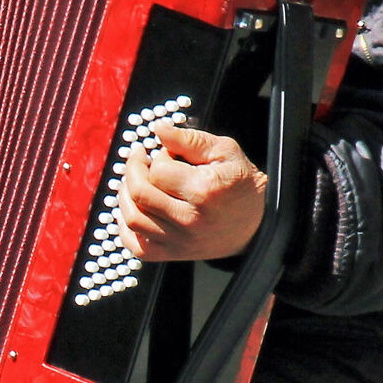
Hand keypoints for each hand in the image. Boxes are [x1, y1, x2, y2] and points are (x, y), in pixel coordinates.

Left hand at [117, 124, 267, 262]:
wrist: (257, 223)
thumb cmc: (240, 184)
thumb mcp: (224, 152)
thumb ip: (190, 139)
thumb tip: (158, 129)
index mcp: (204, 190)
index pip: (158, 170)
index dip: (157, 156)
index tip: (166, 153)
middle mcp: (190, 219)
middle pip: (139, 193)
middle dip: (133, 170)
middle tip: (140, 160)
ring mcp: (180, 240)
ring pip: (132, 217)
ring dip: (125, 195)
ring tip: (134, 181)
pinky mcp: (173, 254)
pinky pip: (135, 244)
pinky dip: (125, 226)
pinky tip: (133, 208)